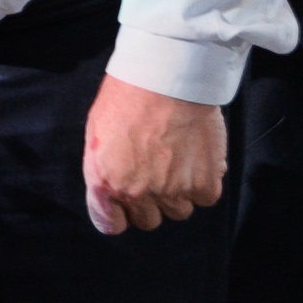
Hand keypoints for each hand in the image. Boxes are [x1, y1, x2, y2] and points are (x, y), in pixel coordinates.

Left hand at [81, 73, 226, 233]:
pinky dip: (204, 182)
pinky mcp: (203, 184)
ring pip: (178, 211)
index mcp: (104, 180)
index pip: (110, 224)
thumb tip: (111, 192)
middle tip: (154, 174)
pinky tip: (196, 158)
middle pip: (148, 220)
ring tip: (176, 160)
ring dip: (178, 192)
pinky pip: (205, 198)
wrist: (165, 79)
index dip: (118, 215)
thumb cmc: (126, 98)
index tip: (125, 208)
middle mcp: (136, 192)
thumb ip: (104, 169)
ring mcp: (171, 191)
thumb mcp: (97, 133)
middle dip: (150, 202)